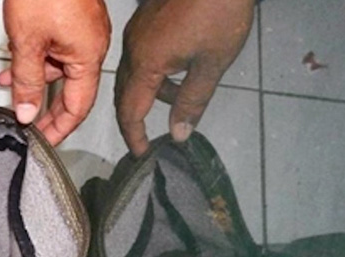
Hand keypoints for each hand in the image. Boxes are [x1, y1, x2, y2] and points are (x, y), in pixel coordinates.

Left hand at [0, 0, 110, 145]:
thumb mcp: (26, 42)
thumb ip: (26, 81)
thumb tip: (26, 112)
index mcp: (88, 55)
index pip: (77, 107)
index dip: (59, 129)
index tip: (43, 142)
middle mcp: (91, 45)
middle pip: (70, 90)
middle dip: (44, 108)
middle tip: (26, 126)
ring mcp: (83, 32)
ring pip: (59, 69)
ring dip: (33, 81)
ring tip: (9, 87)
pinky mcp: (73, 20)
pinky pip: (57, 50)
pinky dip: (36, 60)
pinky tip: (15, 64)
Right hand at [114, 0, 253, 155]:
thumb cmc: (220, 14)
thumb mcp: (212, 64)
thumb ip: (192, 101)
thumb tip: (177, 135)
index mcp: (146, 63)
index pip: (130, 111)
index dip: (134, 136)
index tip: (141, 154)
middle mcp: (133, 49)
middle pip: (124, 94)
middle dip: (134, 119)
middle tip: (147, 139)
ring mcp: (137, 33)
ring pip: (133, 74)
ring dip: (148, 94)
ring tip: (176, 101)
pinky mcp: (146, 21)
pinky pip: (140, 57)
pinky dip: (152, 74)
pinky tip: (177, 72)